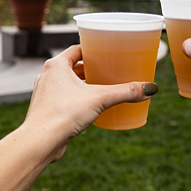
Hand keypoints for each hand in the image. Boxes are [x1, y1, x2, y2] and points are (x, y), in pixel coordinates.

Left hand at [22, 45, 158, 160]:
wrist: (40, 142)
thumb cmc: (63, 114)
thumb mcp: (100, 99)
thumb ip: (125, 92)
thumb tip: (150, 88)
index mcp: (56, 65)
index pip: (77, 49)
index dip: (93, 49)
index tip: (107, 53)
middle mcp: (47, 76)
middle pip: (73, 66)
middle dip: (91, 68)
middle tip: (109, 71)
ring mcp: (45, 93)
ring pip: (68, 83)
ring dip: (83, 84)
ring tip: (102, 88)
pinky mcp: (46, 109)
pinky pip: (64, 98)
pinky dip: (77, 98)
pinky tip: (89, 107)